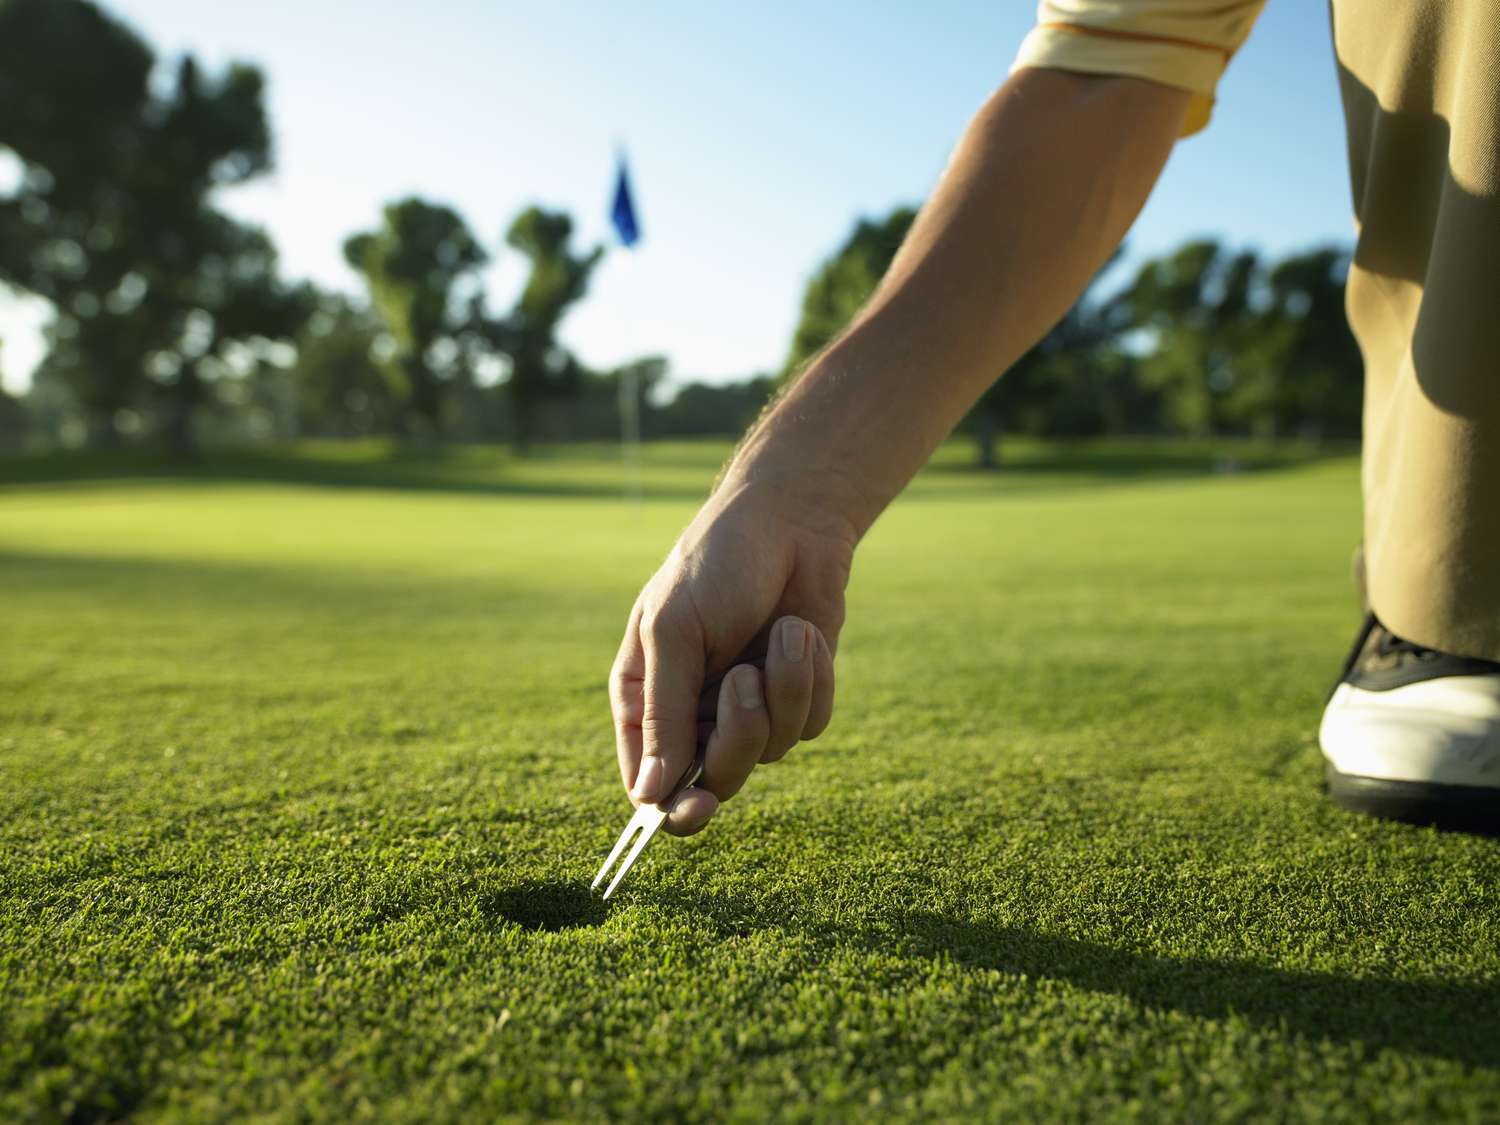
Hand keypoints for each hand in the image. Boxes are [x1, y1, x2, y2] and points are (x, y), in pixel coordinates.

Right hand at [609, 473, 855, 834]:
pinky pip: (810, 723)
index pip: (647, 781)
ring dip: (782, 691)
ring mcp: (748, 706)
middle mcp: (695, 712)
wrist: (790, 522)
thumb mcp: (675, 631)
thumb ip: (664, 714)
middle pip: (717, 779)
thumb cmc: (714, 566)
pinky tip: (800, 631)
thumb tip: (647, 796)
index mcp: (645, 698)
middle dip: (740, 734)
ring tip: (780, 633)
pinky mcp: (796, 694)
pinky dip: (811, 678)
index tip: (696, 807)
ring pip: (770, 751)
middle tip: (745, 683)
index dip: (669, 808)